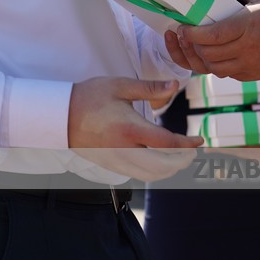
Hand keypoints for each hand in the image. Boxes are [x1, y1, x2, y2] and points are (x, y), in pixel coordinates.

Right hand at [67, 76, 201, 180]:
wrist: (59, 115)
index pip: (167, 143)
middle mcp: (124, 149)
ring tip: (180, 156)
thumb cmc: (90, 96)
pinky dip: (153, 171)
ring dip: (169, 169)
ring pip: (151, 175)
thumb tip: (175, 85)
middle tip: (192, 151)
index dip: (187, 145)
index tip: (199, 140)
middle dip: (182, 161)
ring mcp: (116, 160)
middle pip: (163, 166)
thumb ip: (150, 88)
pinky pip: (137, 174)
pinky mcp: (109, 164)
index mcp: (130, 129)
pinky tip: (159, 159)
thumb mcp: (120, 86)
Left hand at [164, 0, 259, 80]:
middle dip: (192, 45)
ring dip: (201, 58)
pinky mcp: (253, 74)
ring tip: (197, 45)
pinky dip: (216, 65)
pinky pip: (226, 73)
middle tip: (185, 34)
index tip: (182, 27)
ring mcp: (250, 64)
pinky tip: (214, 53)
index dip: (192, 33)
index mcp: (249, 25)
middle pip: (209, 53)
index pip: (212, 35)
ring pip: (214, 68)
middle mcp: (248, 47)